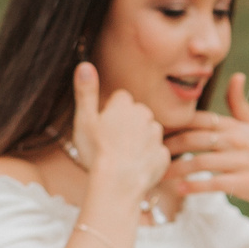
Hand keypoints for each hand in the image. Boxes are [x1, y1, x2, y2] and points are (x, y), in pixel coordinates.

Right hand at [69, 62, 168, 202]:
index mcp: (126, 106)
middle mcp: (146, 116)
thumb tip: (84, 64)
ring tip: (122, 156)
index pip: (121, 99)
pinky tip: (133, 167)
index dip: (111, 111)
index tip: (103, 125)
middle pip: (137, 114)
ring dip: (139, 140)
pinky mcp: (164, 156)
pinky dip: (146, 158)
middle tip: (111, 141)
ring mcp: (157, 137)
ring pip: (148, 132)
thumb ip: (86, 92)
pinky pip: (155, 152)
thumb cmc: (97, 151)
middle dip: (128, 123)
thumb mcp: (84, 119)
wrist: (118, 184)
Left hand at [165, 73, 248, 216]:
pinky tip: (180, 188)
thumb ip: (238, 103)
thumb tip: (237, 74)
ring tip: (158, 174)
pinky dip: (196, 185)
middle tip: (147, 153)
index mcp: (234, 126)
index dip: (172, 125)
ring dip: (176, 168)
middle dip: (168, 146)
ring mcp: (242, 162)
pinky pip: (215, 182)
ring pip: (200, 162)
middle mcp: (237, 140)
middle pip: (193, 139)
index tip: (152, 131)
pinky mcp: (245, 183)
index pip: (196, 120)